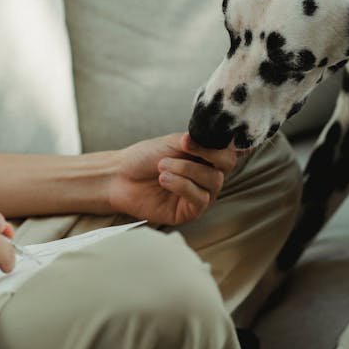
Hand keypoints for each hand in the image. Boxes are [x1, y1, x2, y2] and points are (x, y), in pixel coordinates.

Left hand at [108, 132, 237, 225]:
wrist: (121, 176)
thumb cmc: (145, 157)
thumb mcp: (173, 142)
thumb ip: (196, 139)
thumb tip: (213, 137)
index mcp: (206, 156)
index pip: (227, 150)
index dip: (214, 144)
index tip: (189, 141)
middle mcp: (208, 175)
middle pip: (226, 165)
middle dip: (204, 155)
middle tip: (181, 149)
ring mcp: (201, 193)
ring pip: (213, 181)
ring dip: (186, 170)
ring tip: (162, 167)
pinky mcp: (191, 211)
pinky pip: (200, 198)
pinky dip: (182, 185)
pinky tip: (164, 179)